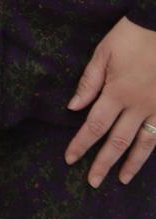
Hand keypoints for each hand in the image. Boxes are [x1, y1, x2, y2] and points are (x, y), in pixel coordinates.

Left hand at [65, 17, 155, 186]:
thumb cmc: (130, 37)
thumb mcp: (103, 53)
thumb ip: (89, 82)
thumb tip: (73, 107)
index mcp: (117, 92)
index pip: (94, 126)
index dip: (81, 144)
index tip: (70, 159)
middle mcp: (138, 106)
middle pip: (117, 141)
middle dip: (103, 163)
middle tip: (93, 181)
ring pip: (143, 144)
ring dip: (131, 164)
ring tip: (121, 179)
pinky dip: (153, 149)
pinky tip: (147, 157)